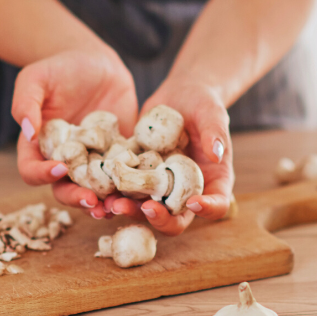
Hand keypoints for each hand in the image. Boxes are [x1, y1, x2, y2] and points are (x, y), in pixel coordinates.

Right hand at [11, 49, 137, 216]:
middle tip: (92, 202)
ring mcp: (91, 163)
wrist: (96, 64)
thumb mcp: (36, 78)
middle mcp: (63, 162)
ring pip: (95, 191)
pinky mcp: (116, 158)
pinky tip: (140, 192)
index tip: (59, 169)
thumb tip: (28, 132)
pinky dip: (129, 188)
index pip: (32, 171)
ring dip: (104, 203)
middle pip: (64, 190)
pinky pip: (122, 178)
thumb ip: (25, 103)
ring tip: (116, 208)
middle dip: (77, 199)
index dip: (42, 175)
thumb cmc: (60, 68)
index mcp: (38, 148)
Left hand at [105, 77, 233, 234]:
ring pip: (147, 209)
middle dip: (160, 218)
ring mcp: (161, 189)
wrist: (178, 97)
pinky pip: (127, 191)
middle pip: (176, 218)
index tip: (194, 203)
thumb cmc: (203, 104)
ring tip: (114, 204)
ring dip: (131, 210)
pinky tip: (100, 191)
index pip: (216, 205)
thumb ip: (215, 132)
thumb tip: (216, 153)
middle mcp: (186, 192)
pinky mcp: (139, 178)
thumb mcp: (212, 114)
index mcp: (212, 183)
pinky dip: (114, 194)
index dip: (208, 209)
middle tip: (146, 209)